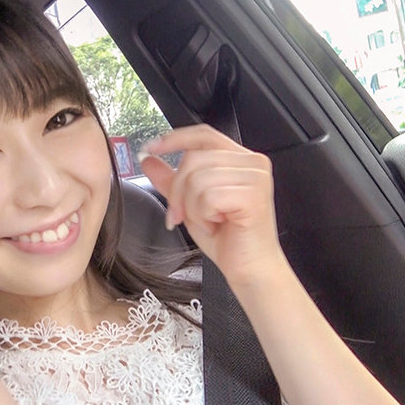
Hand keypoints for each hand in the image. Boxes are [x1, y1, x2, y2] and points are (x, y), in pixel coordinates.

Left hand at [140, 124, 285, 286]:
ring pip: (197, 178)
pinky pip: (208, 197)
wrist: (250, 269)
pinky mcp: (253, 195)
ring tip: (208, 221)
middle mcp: (252, 163)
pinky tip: (217, 225)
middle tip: (181, 215)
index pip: (203, 135)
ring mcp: (255, 177)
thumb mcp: (190, 204)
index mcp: (239, 159)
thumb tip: (148, 159)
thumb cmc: (227, 239)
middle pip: (193, 158)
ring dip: (192, 207)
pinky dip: (203, 216)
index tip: (150, 148)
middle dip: (177, 191)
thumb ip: (171, 179)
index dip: (174, 139)